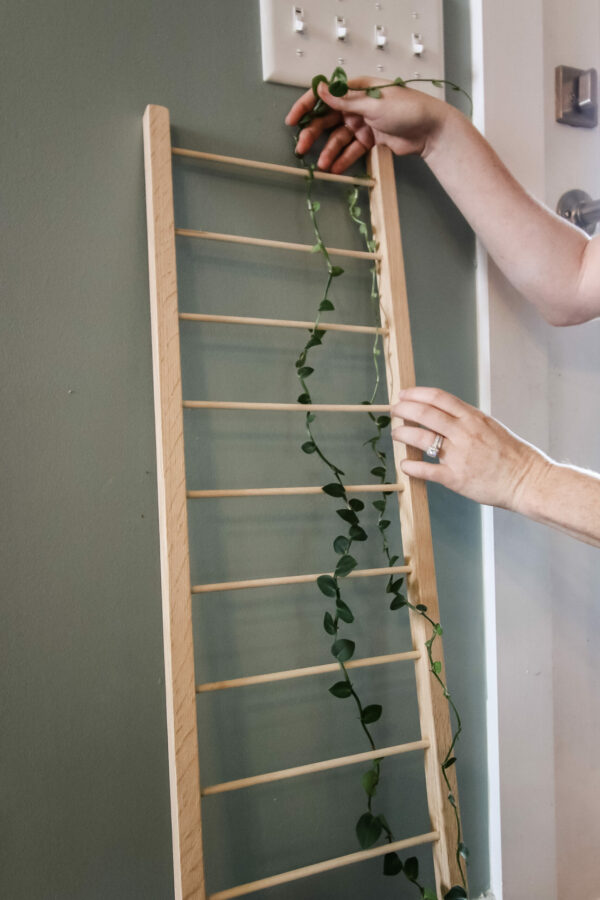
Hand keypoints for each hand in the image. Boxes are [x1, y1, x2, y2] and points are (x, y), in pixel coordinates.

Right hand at [285, 77, 449, 173]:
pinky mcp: (371, 139)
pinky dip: (344, 159)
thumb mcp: (373, 103)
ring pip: (339, 138)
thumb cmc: (408, 108)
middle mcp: (358, 105)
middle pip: (328, 119)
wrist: (431, 129)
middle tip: (301, 147)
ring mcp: (364, 122)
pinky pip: (352, 149)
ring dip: (329, 152)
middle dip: (313, 134)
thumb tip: (321, 89)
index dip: (307, 106)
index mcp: (357, 89)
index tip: (293, 119)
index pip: (326, 95)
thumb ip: (345, 101)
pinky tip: (335, 169)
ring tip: (322, 166)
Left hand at [391, 387, 551, 511]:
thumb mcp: (491, 427)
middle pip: (425, 414)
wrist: (527, 480)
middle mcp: (464, 432)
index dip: (417, 394)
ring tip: (396, 433)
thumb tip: (443, 415)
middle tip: (394, 411)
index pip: (439, 398)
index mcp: (473, 418)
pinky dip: (411, 467)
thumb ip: (467, 420)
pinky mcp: (455, 478)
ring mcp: (459, 455)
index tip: (404, 394)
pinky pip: (426, 470)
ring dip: (403, 434)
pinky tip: (405, 465)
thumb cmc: (513, 455)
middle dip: (404, 410)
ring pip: (421, 438)